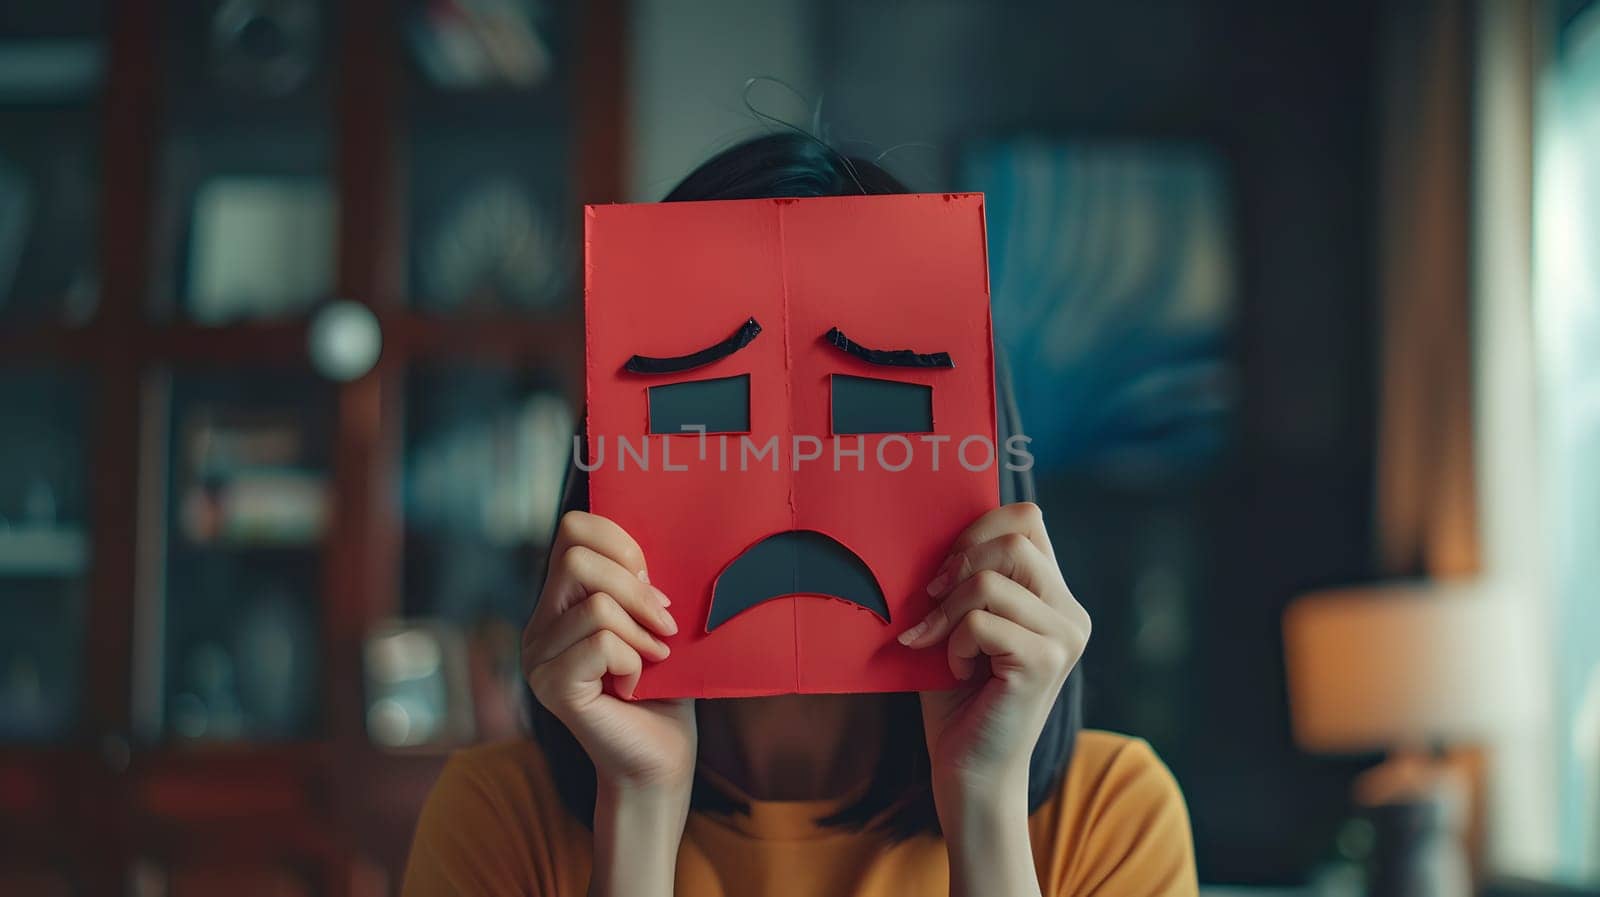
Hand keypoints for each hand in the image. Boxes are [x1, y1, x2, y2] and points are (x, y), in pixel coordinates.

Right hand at [524, 511, 695, 794]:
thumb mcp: (654, 619)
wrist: (660, 758)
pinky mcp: (551, 686)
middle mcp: (538, 626)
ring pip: (595, 604)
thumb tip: (648, 551)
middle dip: (634, 587)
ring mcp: (538, 658)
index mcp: (560, 601)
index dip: (619, 541)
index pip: (572, 531)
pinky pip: (600, 642)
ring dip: (640, 630)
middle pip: (577, 559)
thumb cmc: (664, 688)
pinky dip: (633, 659)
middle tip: (664, 624)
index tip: (653, 579)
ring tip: (655, 658)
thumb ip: (640, 581)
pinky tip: (636, 684)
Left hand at [903, 502, 1089, 809]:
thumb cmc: (958, 697)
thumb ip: (963, 578)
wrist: (968, 771)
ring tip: (943, 645)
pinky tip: (958, 671)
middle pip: (1014, 538)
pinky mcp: (1044, 662)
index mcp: (1055, 597)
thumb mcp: (959, 624)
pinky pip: (981, 622)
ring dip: (948, 611)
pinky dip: (954, 643)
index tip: (942, 569)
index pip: (1028, 520)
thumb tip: (933, 528)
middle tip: (932, 603)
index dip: (978, 529)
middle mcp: (1070, 613)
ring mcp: (1064, 637)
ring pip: (991, 581)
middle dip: (958, 564)